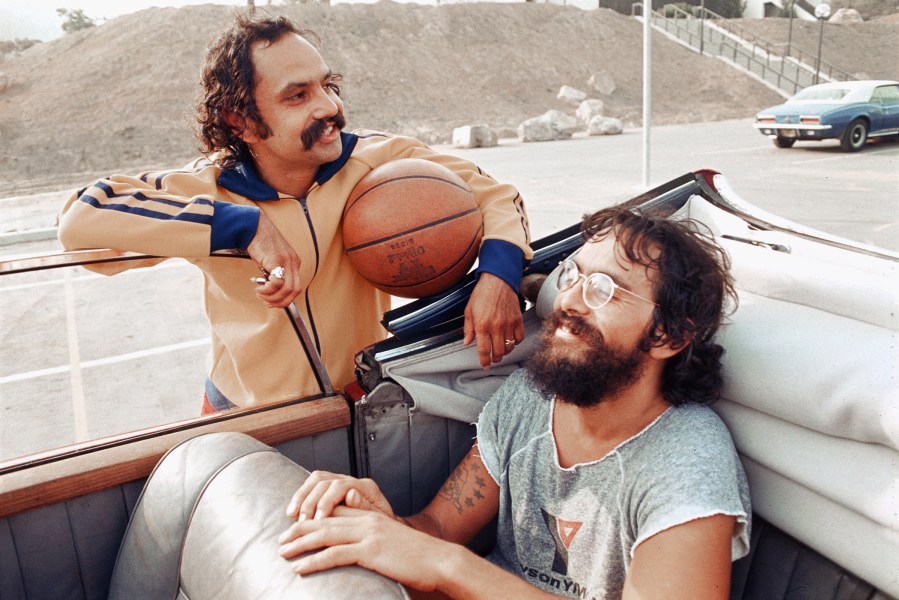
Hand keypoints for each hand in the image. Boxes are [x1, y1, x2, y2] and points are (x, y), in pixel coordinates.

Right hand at [246, 211, 301, 307]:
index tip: (272, 302)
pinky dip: (267, 290)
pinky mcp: (277, 260)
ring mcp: (287, 261)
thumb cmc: (259, 241)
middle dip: (280, 302)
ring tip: (260, 293)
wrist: (254, 226)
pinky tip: (259, 288)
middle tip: (267, 302)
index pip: (296, 287)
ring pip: (287, 289)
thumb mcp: (271, 259)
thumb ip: (274, 272)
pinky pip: (277, 283)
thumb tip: (270, 289)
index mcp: (294, 262)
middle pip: (294, 291)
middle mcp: (293, 262)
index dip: (285, 299)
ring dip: (272, 297)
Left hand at [279, 506, 452, 591]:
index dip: (310, 519)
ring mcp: (368, 534)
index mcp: (370, 516)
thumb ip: (370, 537)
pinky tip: (299, 568)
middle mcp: (366, 520)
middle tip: (279, 541)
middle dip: (298, 530)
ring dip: (300, 544)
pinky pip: (335, 554)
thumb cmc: (416, 556)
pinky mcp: (371, 550)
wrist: (439, 560)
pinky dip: (314, 561)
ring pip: (325, 535)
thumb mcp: (390, 542)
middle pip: (324, 520)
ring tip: (282, 552)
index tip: (292, 530)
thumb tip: (354, 546)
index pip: (333, 512)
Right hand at [286, 471, 395, 521]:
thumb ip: (364, 507)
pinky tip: (293, 511)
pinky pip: (312, 485)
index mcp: (366, 487)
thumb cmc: (381, 528)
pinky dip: (300, 496)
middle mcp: (352, 480)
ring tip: (292, 515)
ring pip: (316, 480)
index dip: (326, 502)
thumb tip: (351, 494)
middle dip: (310, 502)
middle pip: (325, 481)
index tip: (318, 521)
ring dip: (301, 497)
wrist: (382, 529)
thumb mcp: (378, 521)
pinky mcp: (330, 488)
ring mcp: (341, 482)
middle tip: (302, 522)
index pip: (341, 486)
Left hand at [463, 273, 523, 368]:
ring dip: (505, 352)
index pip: (483, 350)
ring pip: (509, 347)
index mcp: (482, 325)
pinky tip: (510, 340)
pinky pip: (519, 338)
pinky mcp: (518, 319)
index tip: (484, 365)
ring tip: (500, 350)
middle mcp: (496, 326)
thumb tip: (467, 342)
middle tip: (492, 359)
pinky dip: (516, 342)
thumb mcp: (469, 311)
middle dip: (495, 359)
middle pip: (498, 352)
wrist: (498, 280)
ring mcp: (509, 324)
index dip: (484, 361)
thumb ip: (468, 328)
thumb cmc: (482, 294)